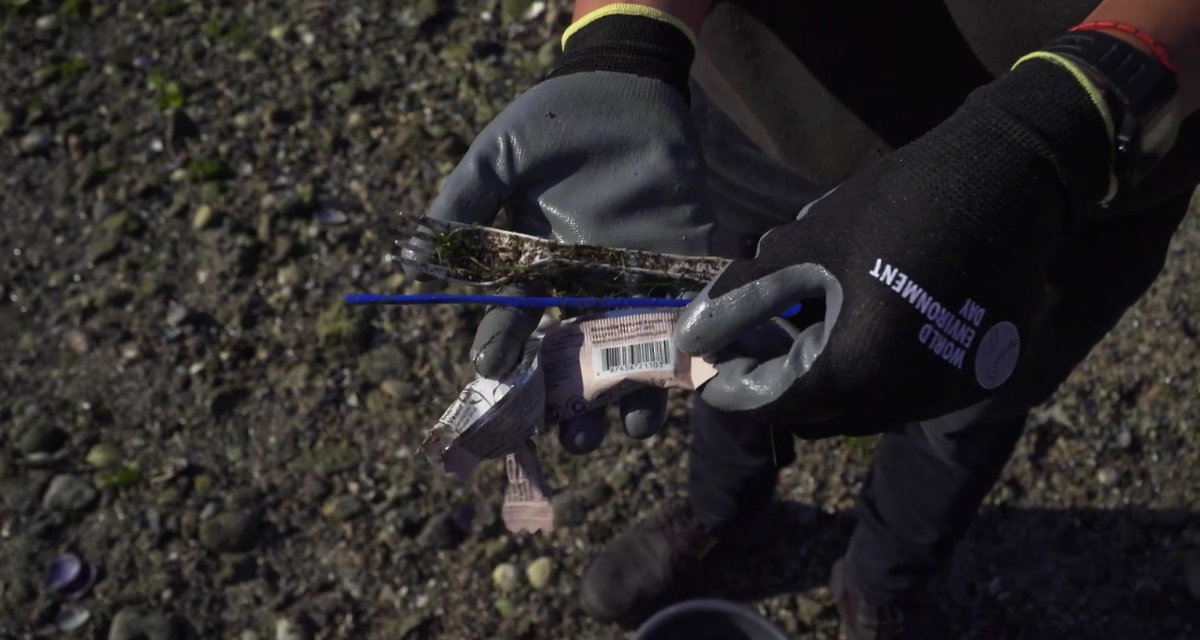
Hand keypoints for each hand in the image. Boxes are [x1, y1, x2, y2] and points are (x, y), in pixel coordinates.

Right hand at [401, 9, 711, 451]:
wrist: (624, 84)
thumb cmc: (554, 120)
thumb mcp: (497, 159)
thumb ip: (463, 205)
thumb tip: (415, 260)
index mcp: (540, 269)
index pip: (518, 325)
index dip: (503, 351)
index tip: (492, 377)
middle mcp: (588, 285)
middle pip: (580, 357)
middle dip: (575, 403)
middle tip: (573, 439)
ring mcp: (639, 277)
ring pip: (636, 350)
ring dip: (636, 394)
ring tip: (633, 430)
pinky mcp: (684, 260)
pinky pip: (692, 310)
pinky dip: (693, 346)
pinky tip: (690, 381)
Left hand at [674, 54, 1114, 435]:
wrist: (1012, 177)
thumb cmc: (899, 202)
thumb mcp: (807, 242)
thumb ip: (744, 298)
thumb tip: (691, 337)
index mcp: (860, 366)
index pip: (775, 403)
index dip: (734, 386)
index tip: (711, 361)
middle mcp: (908, 397)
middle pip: (817, 416)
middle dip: (777, 387)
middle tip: (754, 342)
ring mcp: (948, 393)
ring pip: (861, 413)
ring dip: (823, 386)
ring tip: (804, 330)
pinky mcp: (976, 379)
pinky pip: (903, 398)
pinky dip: (869, 379)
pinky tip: (858, 329)